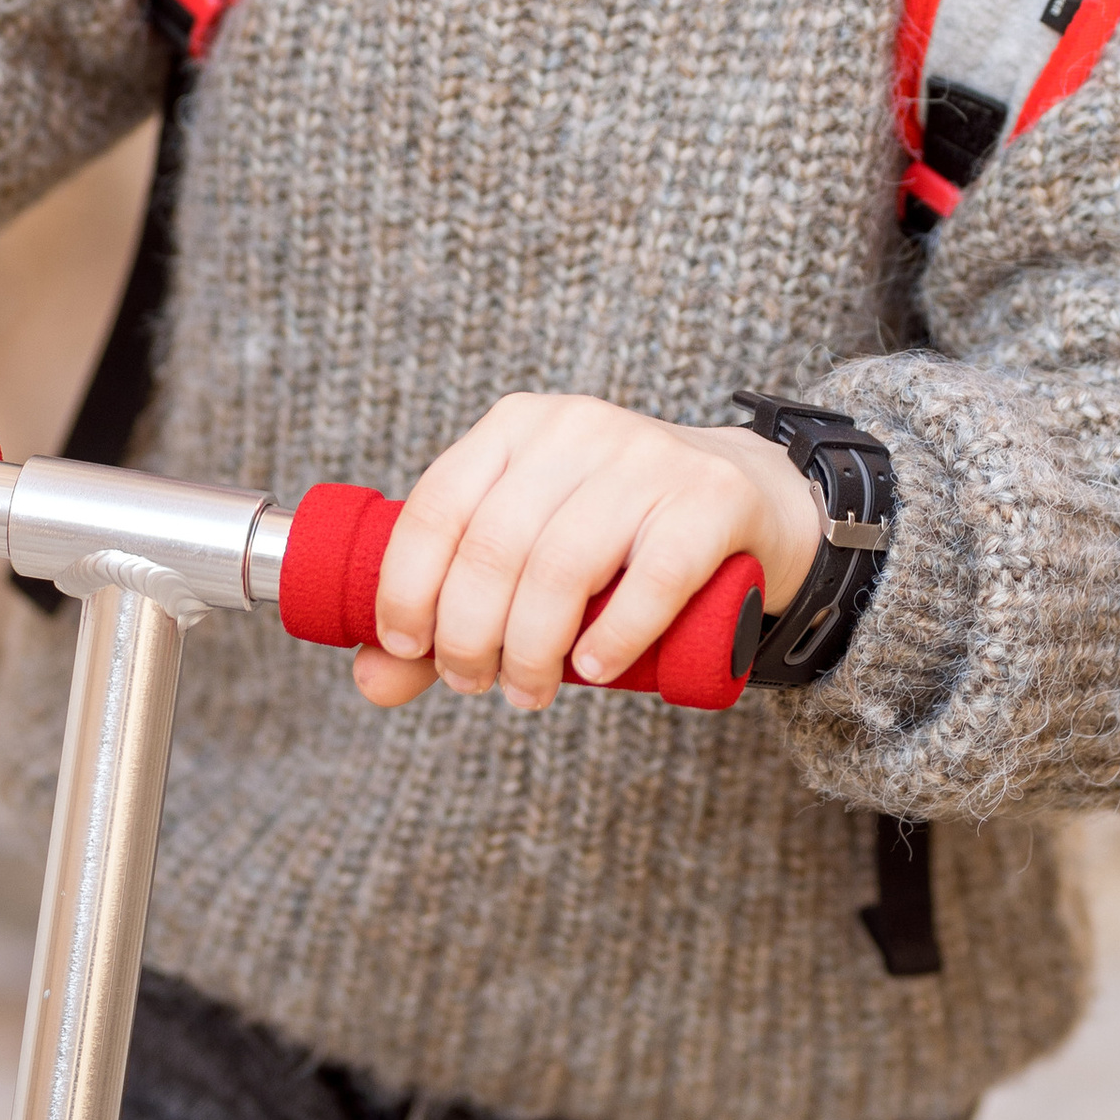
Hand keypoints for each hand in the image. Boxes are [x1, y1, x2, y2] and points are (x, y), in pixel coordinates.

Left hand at [354, 393, 823, 713]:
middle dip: (468, 636)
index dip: (407, 588)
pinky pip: (652, 577)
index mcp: (515, 426)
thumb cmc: (614, 538)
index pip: (437, 506)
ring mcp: (647, 458)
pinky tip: (594, 669)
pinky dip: (615, 635)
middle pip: (494, 547)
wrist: (747, 499)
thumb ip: (447, 612)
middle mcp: (576, 428)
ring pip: (562, 567)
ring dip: (531, 650)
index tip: (409, 649)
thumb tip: (371, 680)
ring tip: (527, 692)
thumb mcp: (526, 554)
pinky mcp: (709, 498)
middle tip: (474, 683)